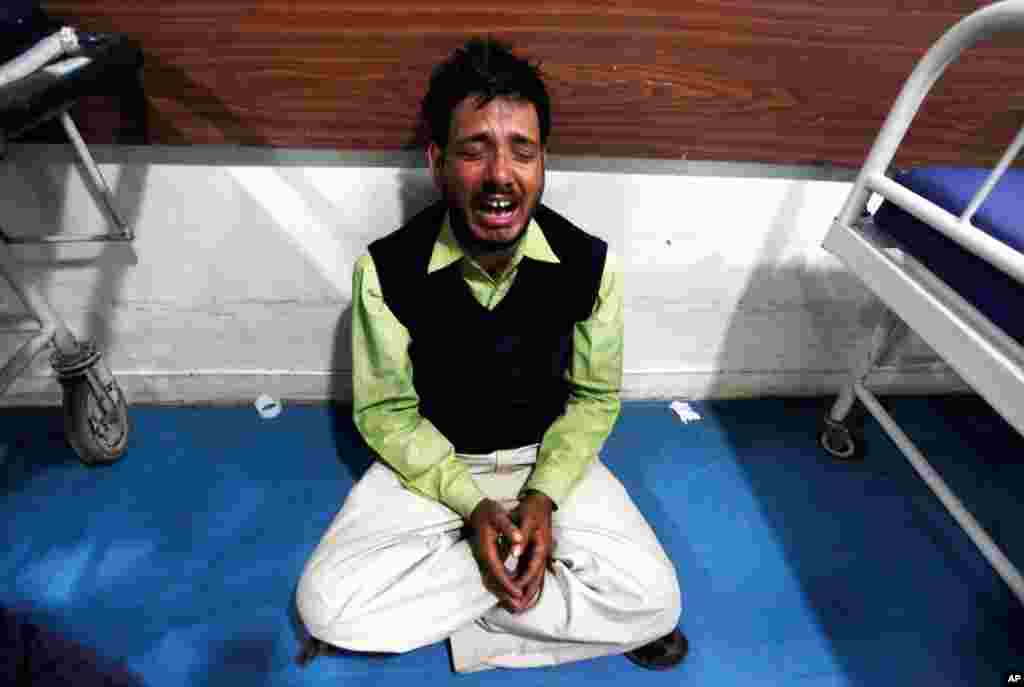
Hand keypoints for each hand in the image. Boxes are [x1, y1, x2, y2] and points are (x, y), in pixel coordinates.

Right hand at [468, 498, 524, 609]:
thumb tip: (519, 540)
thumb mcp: (499, 516)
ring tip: (518, 605)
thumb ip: (509, 529)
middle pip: (494, 582)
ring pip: (493, 581)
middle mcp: (484, 558)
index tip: (519, 593)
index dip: (508, 584)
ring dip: (504, 593)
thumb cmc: (489, 512)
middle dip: (506, 595)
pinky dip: (503, 585)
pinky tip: (513, 590)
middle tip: (520, 607)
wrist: (475, 509)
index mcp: (486, 550)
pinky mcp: (488, 559)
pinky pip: (495, 576)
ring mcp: (484, 559)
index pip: (497, 571)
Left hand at [505, 490, 554, 613]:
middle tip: (517, 609)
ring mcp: (540, 556)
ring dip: (528, 593)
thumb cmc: (531, 510)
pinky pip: (532, 573)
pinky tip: (520, 592)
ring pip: (535, 579)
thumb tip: (516, 553)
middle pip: (536, 579)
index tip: (513, 592)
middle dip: (527, 594)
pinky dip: (527, 584)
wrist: (539, 502)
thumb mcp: (526, 520)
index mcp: (541, 547)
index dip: (523, 581)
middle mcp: (543, 554)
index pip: (532, 570)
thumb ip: (521, 536)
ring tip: (518, 607)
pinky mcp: (535, 555)